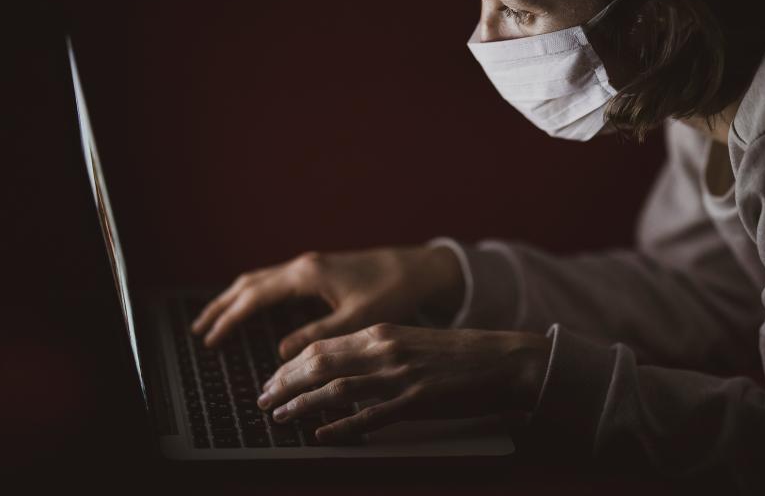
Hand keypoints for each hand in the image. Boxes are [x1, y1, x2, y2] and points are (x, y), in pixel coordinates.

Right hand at [190, 245, 462, 358]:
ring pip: (261, 279)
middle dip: (222, 306)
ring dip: (236, 298)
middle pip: (250, 284)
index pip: (255, 297)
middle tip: (199, 330)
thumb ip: (317, 336)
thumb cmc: (392, 292)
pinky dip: (256, 293)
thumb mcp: (357, 320)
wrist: (419, 268)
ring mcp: (311, 265)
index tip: (210, 341)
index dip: (230, 319)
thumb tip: (281, 351)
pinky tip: (254, 307)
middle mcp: (304, 265)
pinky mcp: (320, 270)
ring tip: (216, 319)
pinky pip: (276, 280)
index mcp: (308, 275)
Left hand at [256, 323, 551, 442]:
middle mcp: (385, 349)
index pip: (322, 346)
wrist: (501, 360)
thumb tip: (339, 368)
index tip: (272, 378)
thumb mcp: (410, 341)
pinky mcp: (415, 402)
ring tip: (278, 416)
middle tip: (263, 398)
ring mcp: (399, 376)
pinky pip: (369, 417)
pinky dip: (340, 426)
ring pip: (336, 389)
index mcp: (382, 332)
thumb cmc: (457, 354)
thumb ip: (376, 351)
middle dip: (284, 382)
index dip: (290, 364)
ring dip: (301, 404)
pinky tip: (320, 434)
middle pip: (319, 364)